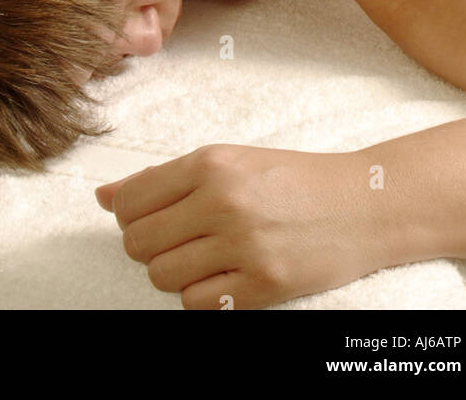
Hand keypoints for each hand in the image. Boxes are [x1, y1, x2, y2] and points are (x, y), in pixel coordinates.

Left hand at [96, 143, 388, 309]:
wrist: (362, 203)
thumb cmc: (289, 179)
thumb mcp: (228, 161)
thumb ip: (163, 178)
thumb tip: (103, 196)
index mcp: (209, 163)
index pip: (130, 200)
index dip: (128, 216)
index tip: (146, 218)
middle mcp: (222, 201)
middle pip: (138, 242)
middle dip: (147, 247)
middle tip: (176, 241)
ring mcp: (243, 245)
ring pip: (162, 276)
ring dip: (173, 273)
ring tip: (200, 258)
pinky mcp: (264, 285)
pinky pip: (197, 304)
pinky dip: (201, 296)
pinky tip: (223, 276)